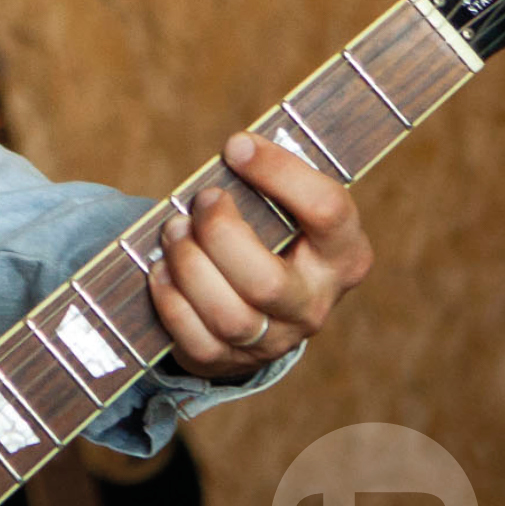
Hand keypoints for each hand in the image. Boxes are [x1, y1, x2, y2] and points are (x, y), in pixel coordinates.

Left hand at [149, 131, 372, 381]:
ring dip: (190, 265)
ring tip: (174, 229)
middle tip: (201, 199)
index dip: (279, 172)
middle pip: (266, 281)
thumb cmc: (268, 229)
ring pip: (230, 316)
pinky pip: (197, 340)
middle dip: (219, 233)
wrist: (260, 302)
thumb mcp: (284, 204)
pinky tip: (161, 268)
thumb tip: (238, 149)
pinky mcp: (231, 360)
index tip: (236, 145)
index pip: (327, 212)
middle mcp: (315, 304)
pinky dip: (171, 300)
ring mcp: (275, 339)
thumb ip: (268, 178)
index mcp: (343, 255)